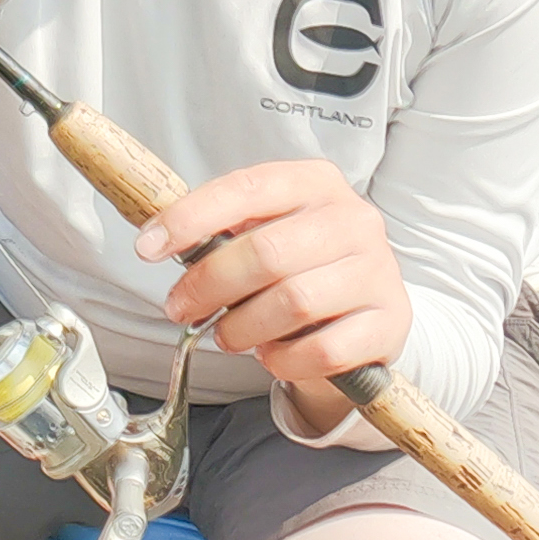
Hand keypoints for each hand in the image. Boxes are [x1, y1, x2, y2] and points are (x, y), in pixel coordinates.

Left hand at [134, 159, 411, 431]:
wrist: (366, 305)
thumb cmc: (299, 260)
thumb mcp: (264, 227)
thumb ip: (220, 229)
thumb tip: (156, 240)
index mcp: (314, 180)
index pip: (244, 189)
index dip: (189, 218)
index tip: (147, 247)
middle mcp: (353, 217)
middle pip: (265, 252)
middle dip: (209, 285)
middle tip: (180, 308)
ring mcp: (378, 270)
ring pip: (294, 302)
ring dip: (243, 326)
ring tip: (226, 334)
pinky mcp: (391, 322)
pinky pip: (324, 350)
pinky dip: (284, 359)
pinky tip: (270, 354)